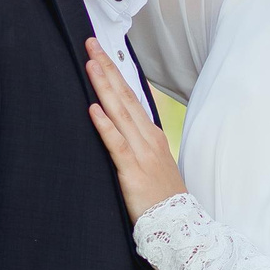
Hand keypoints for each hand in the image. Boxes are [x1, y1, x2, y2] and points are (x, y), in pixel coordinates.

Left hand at [84, 39, 187, 219]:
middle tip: (91, 44)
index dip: (116, 74)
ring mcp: (141, 152)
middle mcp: (147, 138)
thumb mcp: (153, 163)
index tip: (102, 54)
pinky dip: (105, 125)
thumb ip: (138, 144)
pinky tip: (94, 109)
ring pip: (119, 113)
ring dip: (104, 86)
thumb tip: (121, 129)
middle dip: (107, 68)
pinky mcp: (132, 170)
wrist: (179, 224)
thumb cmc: (163, 198)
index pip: (131, 96)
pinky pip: (116, 144)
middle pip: (124, 96)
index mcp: (151, 135)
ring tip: (91, 64)